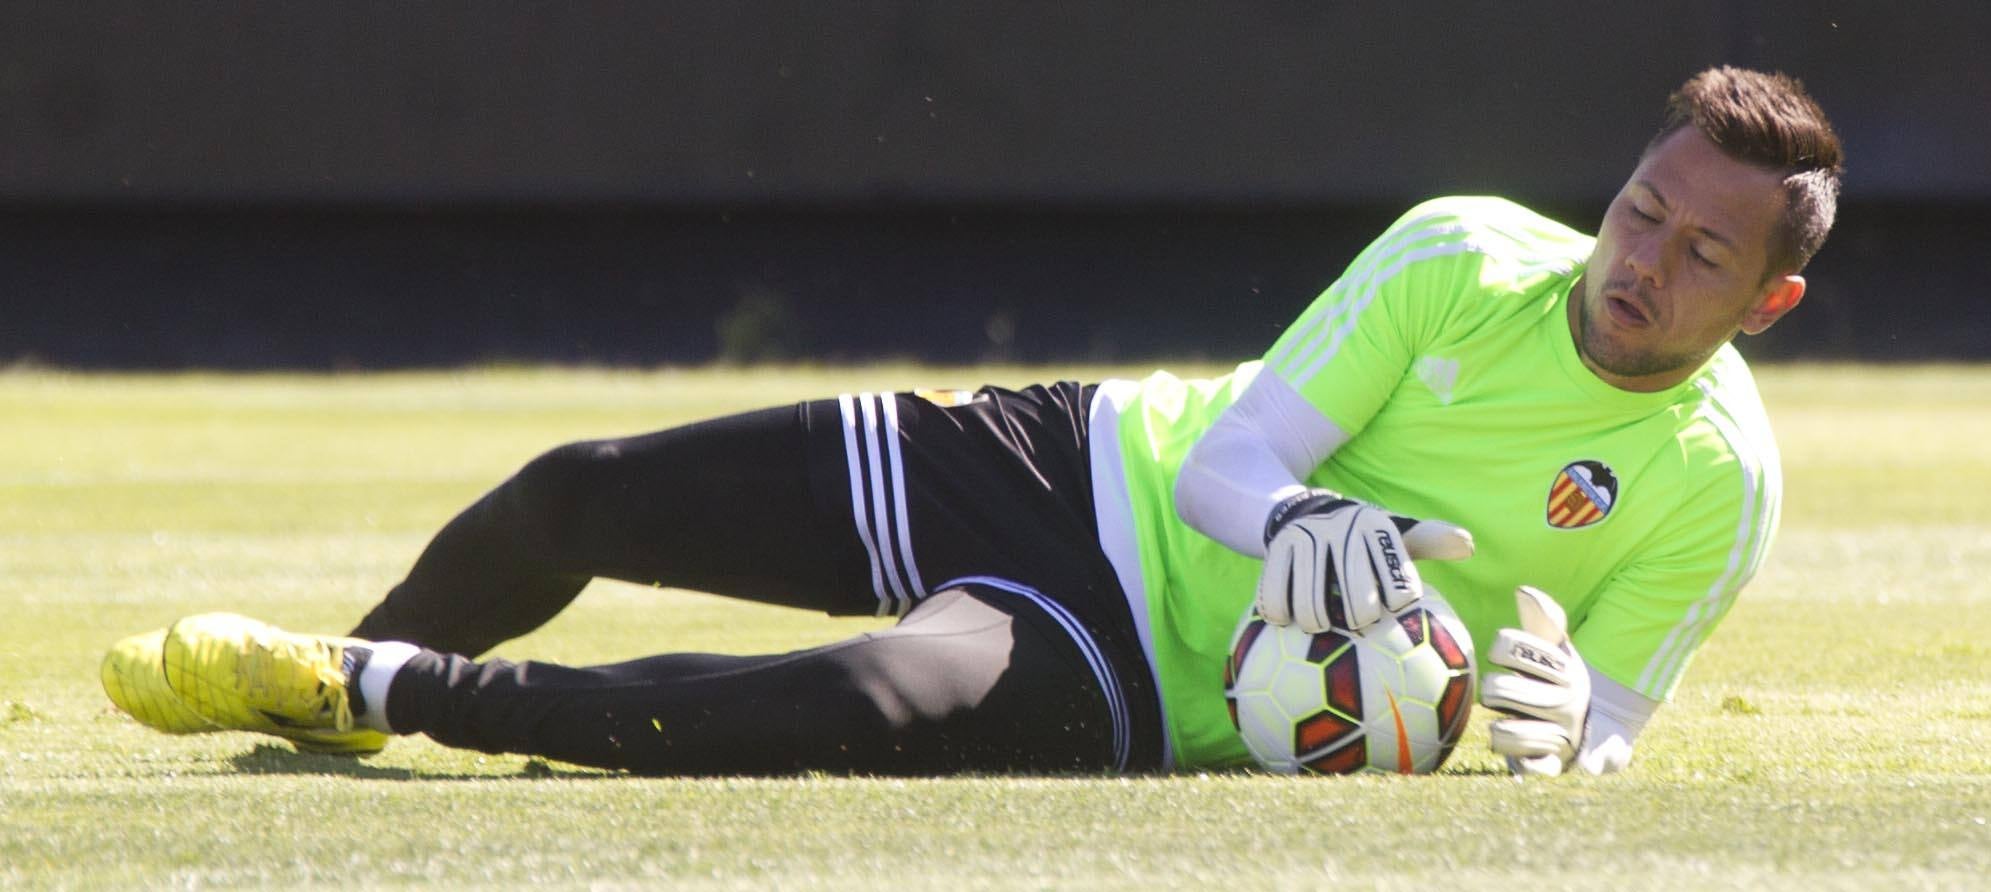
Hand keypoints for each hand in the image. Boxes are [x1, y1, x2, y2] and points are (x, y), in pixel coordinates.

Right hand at [1256, 489, 1473, 632]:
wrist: (1306, 511)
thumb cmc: (1362, 540)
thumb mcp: (1397, 536)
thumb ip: (1431, 542)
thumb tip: (1468, 545)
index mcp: (1379, 526)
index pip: (1399, 592)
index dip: (1395, 606)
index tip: (1388, 603)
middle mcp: (1344, 527)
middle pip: (1359, 608)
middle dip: (1358, 622)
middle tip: (1353, 623)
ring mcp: (1308, 536)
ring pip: (1312, 610)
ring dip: (1316, 626)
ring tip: (1320, 625)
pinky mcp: (1277, 547)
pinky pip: (1276, 600)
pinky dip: (1281, 617)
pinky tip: (1286, 618)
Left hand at [1480, 585, 1590, 776]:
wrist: (1597, 724)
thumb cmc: (1558, 678)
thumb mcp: (1557, 647)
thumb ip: (1543, 619)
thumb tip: (1524, 592)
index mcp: (1564, 667)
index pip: (1507, 646)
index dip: (1500, 650)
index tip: (1510, 657)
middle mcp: (1567, 701)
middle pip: (1497, 690)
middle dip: (1494, 692)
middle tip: (1507, 697)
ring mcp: (1562, 735)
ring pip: (1502, 732)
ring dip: (1499, 728)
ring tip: (1511, 722)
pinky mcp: (1555, 765)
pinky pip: (1525, 767)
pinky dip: (1520, 762)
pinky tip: (1524, 754)